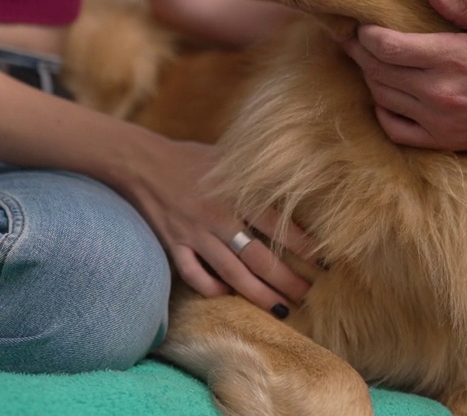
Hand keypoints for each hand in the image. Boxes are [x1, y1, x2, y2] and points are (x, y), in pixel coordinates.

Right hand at [128, 137, 317, 317]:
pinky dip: (212, 288)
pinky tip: (228, 294)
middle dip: (287, 279)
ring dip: (259, 294)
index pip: (276, 225)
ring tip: (281, 307)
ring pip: (232, 274)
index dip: (302, 245)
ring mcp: (195, 235)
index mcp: (235, 194)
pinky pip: (195, 276)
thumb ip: (254, 176)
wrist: (142, 162)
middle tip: (308, 295)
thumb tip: (291, 177)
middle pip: (259, 257)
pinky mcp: (174, 246)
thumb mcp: (227, 158)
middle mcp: (218, 218)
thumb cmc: (190, 158)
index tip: (323, 261)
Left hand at [339, 0, 466, 152]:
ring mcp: (438, 120)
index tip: (362, 24)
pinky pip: (394, 129)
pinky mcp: (442, 141)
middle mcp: (439, 91)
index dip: (366, 34)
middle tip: (352, 38)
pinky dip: (382, 111)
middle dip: (359, 51)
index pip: (386, 46)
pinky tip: (385, 97)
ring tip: (369, 61)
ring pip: (381, 96)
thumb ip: (460, 9)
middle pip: (377, 69)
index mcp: (452, 57)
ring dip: (370, 77)